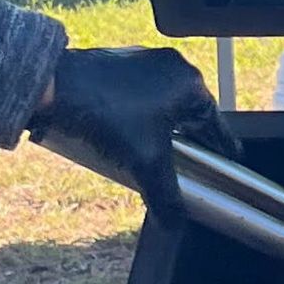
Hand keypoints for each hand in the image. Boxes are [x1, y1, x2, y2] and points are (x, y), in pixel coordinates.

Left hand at [29, 46, 235, 217]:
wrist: (56, 86)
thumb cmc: (105, 114)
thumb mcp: (144, 161)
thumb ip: (165, 195)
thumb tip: (175, 222)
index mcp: (190, 84)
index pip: (216, 126)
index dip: (222, 152)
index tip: (227, 166)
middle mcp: (173, 67)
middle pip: (192, 115)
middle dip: (190, 142)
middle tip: (188, 167)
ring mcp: (146, 61)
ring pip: (166, 105)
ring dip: (164, 129)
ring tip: (154, 154)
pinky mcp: (122, 62)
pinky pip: (143, 94)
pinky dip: (142, 116)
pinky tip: (128, 135)